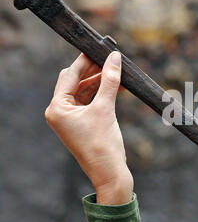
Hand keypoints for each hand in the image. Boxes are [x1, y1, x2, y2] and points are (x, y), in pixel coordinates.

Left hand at [45, 52, 132, 204]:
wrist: (109, 172)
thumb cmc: (103, 145)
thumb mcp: (106, 109)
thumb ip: (109, 81)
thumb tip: (114, 58)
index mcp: (57, 108)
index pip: (69, 75)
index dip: (86, 61)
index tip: (100, 49)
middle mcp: (60, 111)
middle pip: (76, 81)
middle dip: (93, 70)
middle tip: (110, 59)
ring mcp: (71, 118)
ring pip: (85, 91)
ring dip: (100, 81)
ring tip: (117, 71)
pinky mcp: (83, 122)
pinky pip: (91, 101)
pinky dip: (103, 93)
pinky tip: (116, 85)